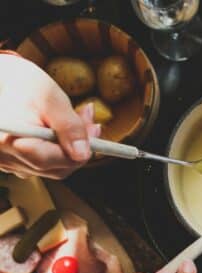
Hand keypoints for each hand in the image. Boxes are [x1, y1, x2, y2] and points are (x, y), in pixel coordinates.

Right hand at [0, 54, 99, 178]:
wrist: (0, 80)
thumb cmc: (21, 84)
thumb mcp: (50, 98)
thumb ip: (69, 127)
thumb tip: (83, 154)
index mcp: (10, 142)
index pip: (57, 161)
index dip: (82, 149)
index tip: (95, 131)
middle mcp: (4, 158)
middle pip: (56, 168)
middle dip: (79, 148)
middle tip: (90, 124)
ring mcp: (6, 162)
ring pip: (51, 168)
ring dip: (70, 148)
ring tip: (77, 121)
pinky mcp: (10, 161)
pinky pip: (41, 164)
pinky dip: (56, 150)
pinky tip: (60, 131)